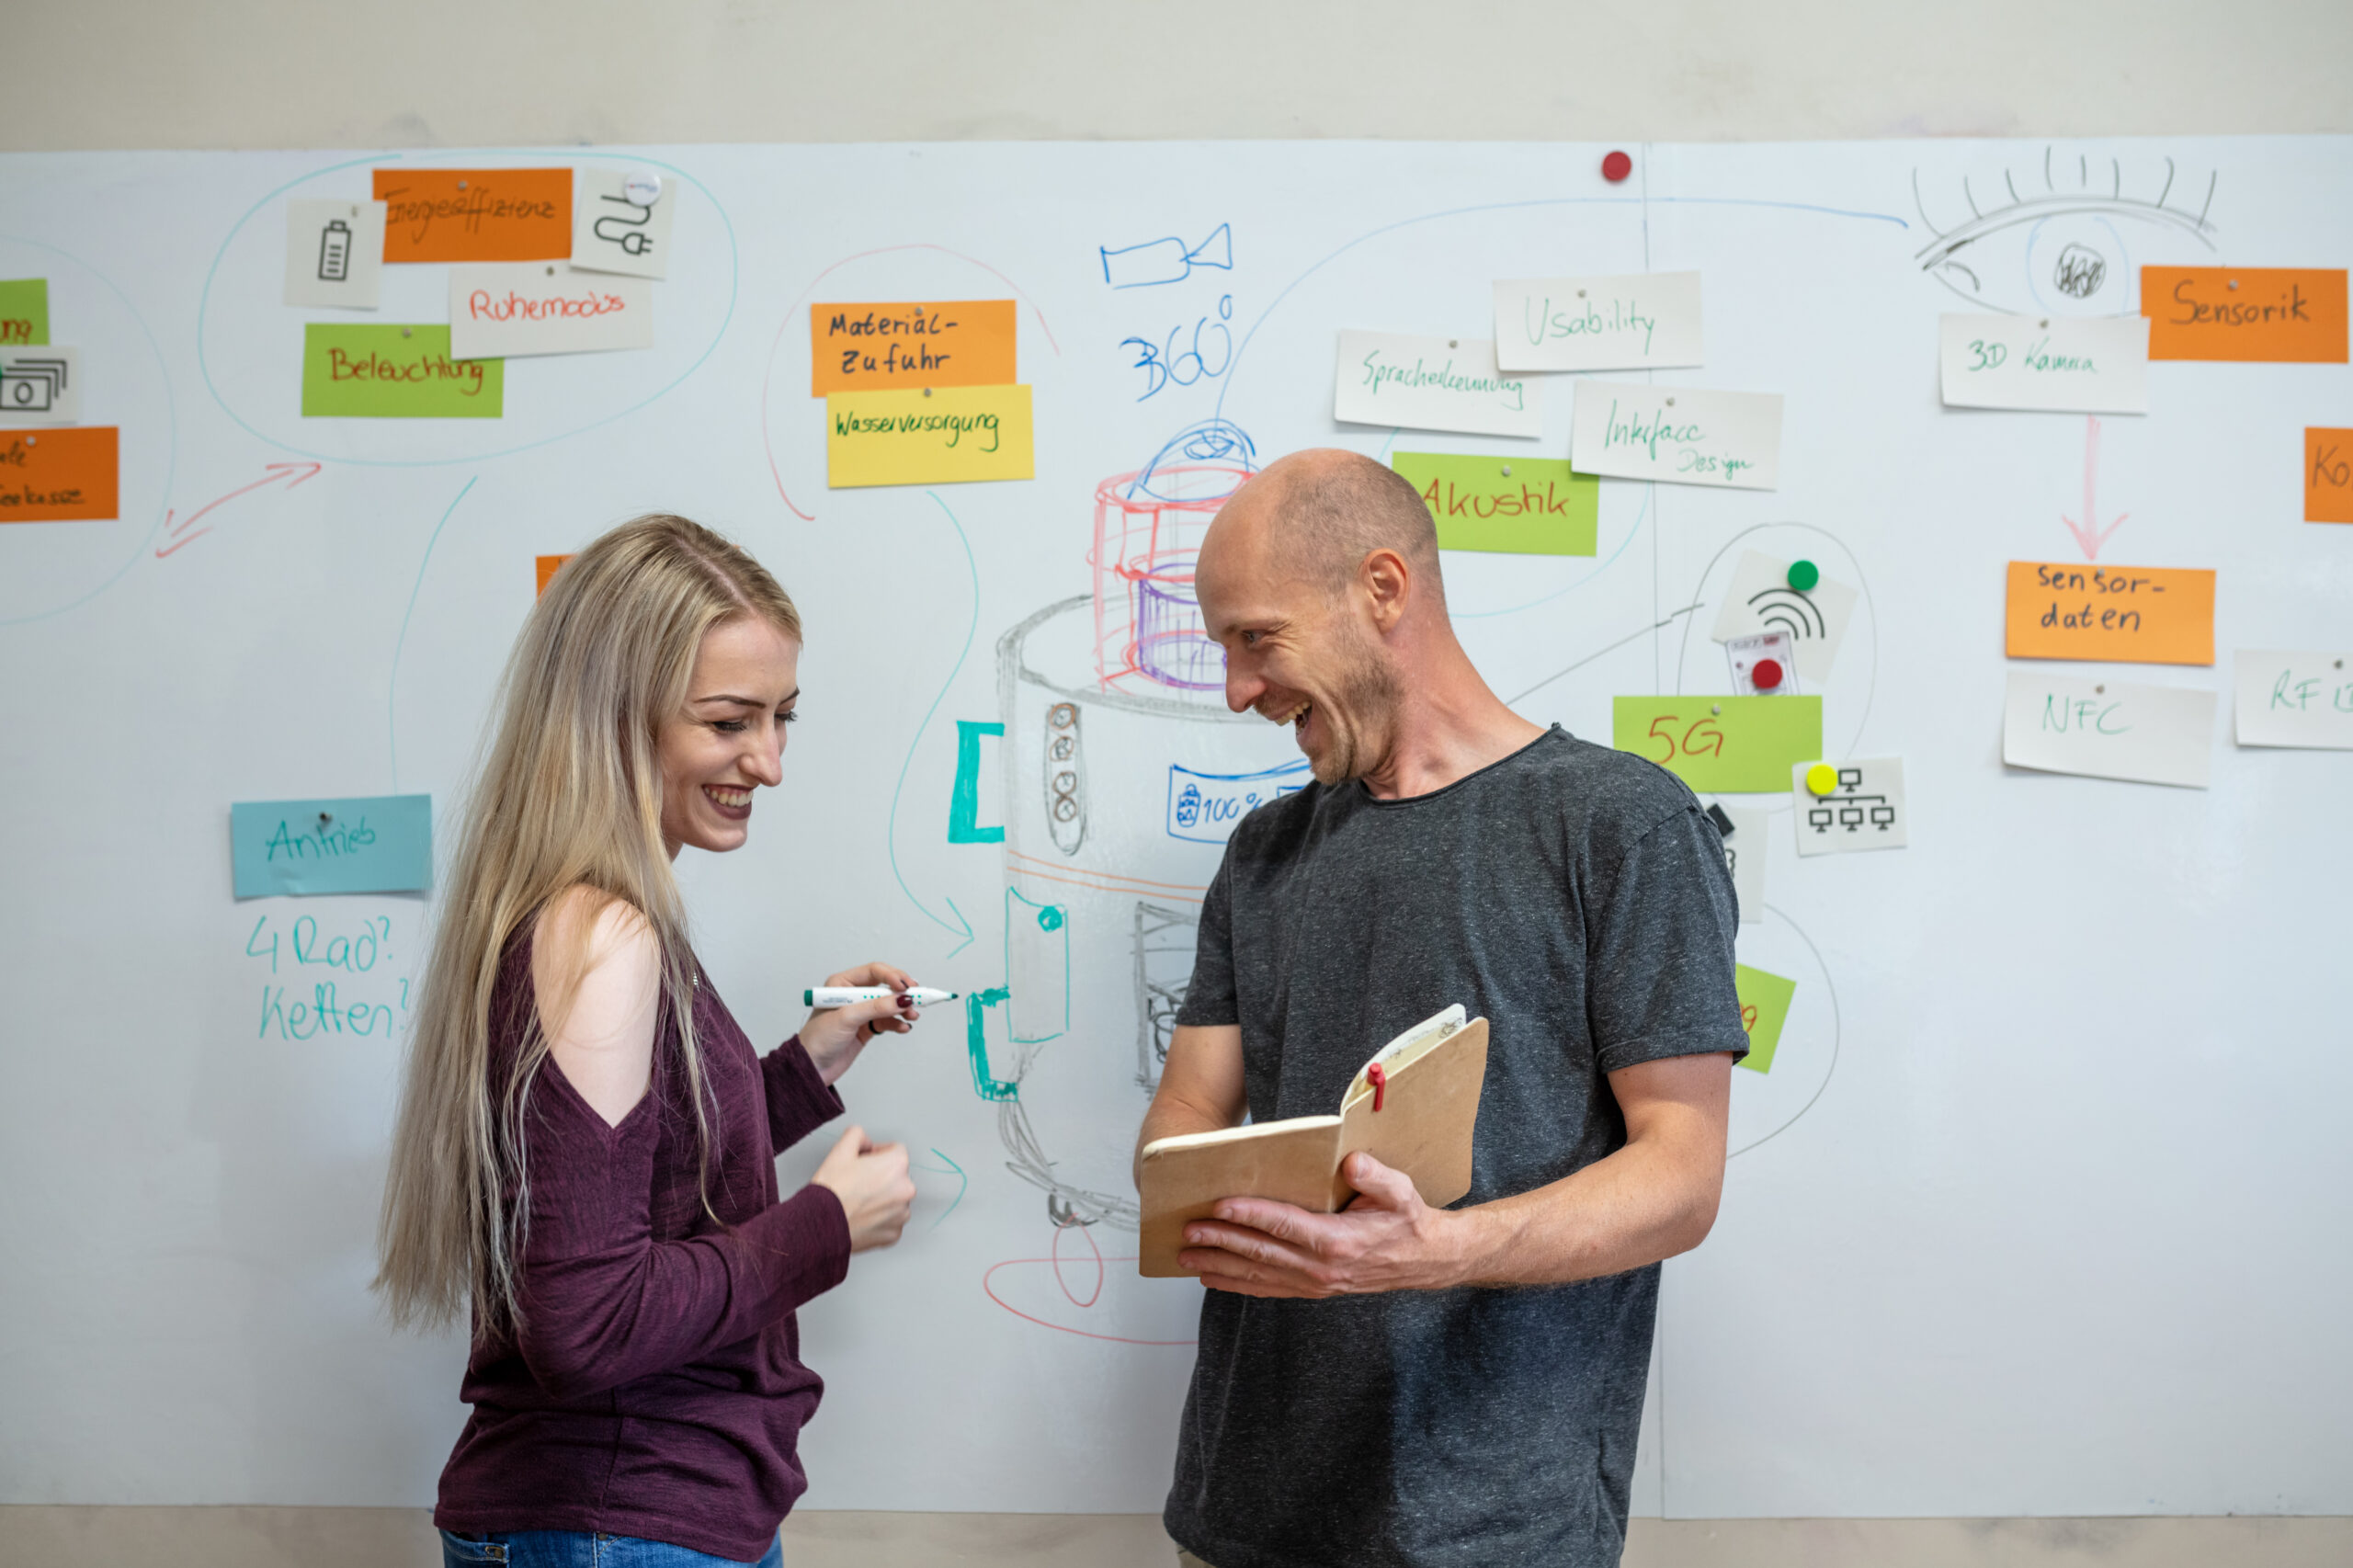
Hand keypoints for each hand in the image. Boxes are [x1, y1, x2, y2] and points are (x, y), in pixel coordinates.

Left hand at [799, 959, 922, 1084]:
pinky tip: (903, 1027)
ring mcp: (860, 1012)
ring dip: (903, 1009)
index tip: (906, 987)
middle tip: (918, 999)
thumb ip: (876, 1007)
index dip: (893, 977)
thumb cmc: (817, 1040)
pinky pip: (888, 1020)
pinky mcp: (866, 1027)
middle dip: (902, 993)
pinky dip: (898, 1023)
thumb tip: (902, 999)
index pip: (874, 972)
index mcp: (842, 983)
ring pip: (889, 1004)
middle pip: (885, 986)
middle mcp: (852, 995)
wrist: (811, 1069)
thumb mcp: (847, 1018)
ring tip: (912, 1016)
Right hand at [811, 1124, 915, 1252]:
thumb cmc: (831, 1191)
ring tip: (857, 1201)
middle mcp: (906, 1190)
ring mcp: (901, 1214)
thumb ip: (857, 1135)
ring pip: (894, 1200)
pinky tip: (860, 1216)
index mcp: (897, 1165)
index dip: (877, 1153)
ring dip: (881, 1198)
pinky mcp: (893, 1234)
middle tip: (857, 1182)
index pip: (895, 1150)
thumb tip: (864, 1140)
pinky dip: (878, 1219)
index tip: (865, 1161)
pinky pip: (890, 1221)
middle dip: (880, 1176)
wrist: (820, 1226)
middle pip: (896, 1176)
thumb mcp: (840, 1149)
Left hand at [1177, 1152, 1467, 1297]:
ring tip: (1188, 1254)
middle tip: (1189, 1230)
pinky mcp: (1311, 1290)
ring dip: (1220, 1264)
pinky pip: (1267, 1288)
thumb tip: (1352, 1162)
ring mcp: (1314, 1283)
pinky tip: (1212, 1277)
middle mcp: (1321, 1268)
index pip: (1285, 1225)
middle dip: (1221, 1240)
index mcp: (1338, 1241)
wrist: (1424, 1260)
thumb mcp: (1401, 1191)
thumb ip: (1377, 1177)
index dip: (1251, 1216)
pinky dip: (1237, 1284)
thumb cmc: (1407, 1222)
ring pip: (1257, 1274)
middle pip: (1261, 1252)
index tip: (1220, 1206)